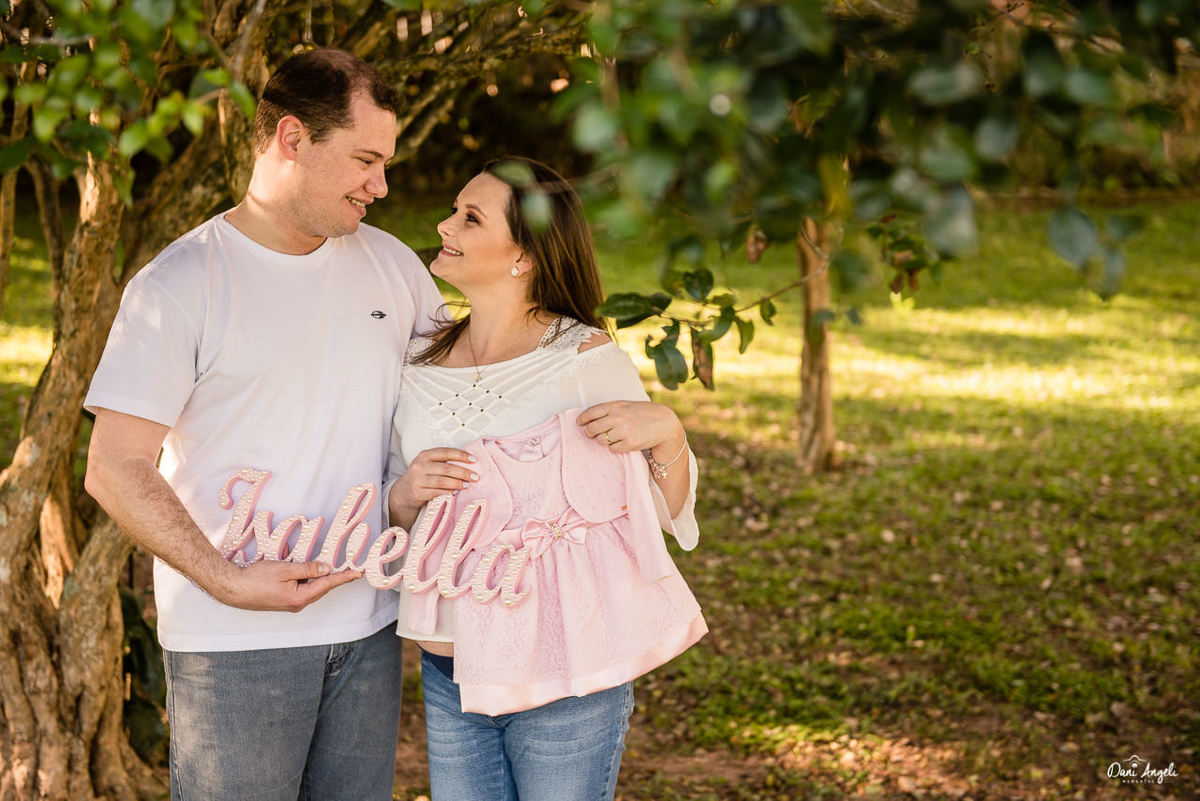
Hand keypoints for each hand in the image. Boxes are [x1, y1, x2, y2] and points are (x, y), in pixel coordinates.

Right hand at [208, 559, 361, 612]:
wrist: (232, 589)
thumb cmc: (256, 579)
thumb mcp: (285, 569)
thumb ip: (308, 569)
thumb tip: (326, 568)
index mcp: (300, 598)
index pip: (328, 584)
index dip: (344, 577)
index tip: (358, 573)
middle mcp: (297, 604)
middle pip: (320, 586)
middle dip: (332, 575)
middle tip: (348, 567)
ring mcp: (290, 603)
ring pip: (309, 586)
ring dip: (315, 574)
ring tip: (322, 564)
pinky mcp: (283, 600)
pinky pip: (299, 586)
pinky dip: (302, 576)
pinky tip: (299, 566)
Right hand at [388, 447, 477, 527]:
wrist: (403, 492)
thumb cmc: (421, 476)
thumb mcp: (428, 464)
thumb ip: (443, 462)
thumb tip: (469, 463)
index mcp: (424, 455)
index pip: (446, 452)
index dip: (461, 455)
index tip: (474, 460)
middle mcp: (420, 466)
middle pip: (446, 468)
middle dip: (463, 472)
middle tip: (475, 477)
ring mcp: (418, 480)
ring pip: (442, 481)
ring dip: (457, 483)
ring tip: (467, 485)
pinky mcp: (417, 493)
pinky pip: (436, 493)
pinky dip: (448, 493)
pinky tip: (455, 492)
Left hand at [577, 400, 684, 455]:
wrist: (664, 423)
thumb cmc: (643, 413)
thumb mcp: (626, 405)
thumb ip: (609, 410)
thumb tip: (589, 418)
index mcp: (615, 406)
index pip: (591, 412)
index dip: (582, 419)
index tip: (579, 423)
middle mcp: (617, 418)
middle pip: (592, 429)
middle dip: (590, 432)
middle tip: (593, 433)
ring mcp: (623, 431)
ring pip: (601, 440)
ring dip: (603, 440)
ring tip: (612, 437)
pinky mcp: (629, 444)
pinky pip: (612, 449)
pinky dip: (614, 447)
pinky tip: (622, 442)